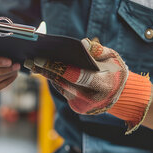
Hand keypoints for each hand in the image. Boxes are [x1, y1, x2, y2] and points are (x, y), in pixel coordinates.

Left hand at [25, 39, 151, 133]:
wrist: (123, 95)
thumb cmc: (116, 71)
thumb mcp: (112, 57)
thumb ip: (97, 50)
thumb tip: (82, 43)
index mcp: (102, 84)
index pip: (76, 75)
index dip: (58, 67)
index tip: (41, 59)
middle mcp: (90, 98)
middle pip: (62, 82)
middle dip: (45, 70)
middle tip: (29, 59)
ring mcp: (82, 105)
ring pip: (60, 87)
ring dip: (47, 75)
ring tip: (33, 63)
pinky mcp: (76, 108)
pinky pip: (62, 91)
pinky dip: (55, 81)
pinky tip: (44, 71)